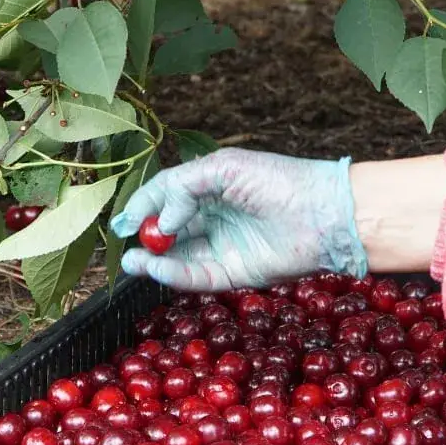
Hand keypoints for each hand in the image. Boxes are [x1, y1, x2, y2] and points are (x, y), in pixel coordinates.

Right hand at [109, 148, 367, 290]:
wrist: (322, 213)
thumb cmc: (279, 181)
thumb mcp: (223, 168)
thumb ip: (183, 187)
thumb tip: (162, 219)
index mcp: (211, 188)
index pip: (166, 197)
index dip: (143, 206)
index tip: (123, 219)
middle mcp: (213, 218)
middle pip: (168, 230)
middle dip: (143, 235)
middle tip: (123, 240)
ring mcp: (222, 247)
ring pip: (177, 257)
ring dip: (152, 260)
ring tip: (130, 259)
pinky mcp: (233, 273)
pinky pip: (195, 276)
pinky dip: (173, 274)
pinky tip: (155, 268)